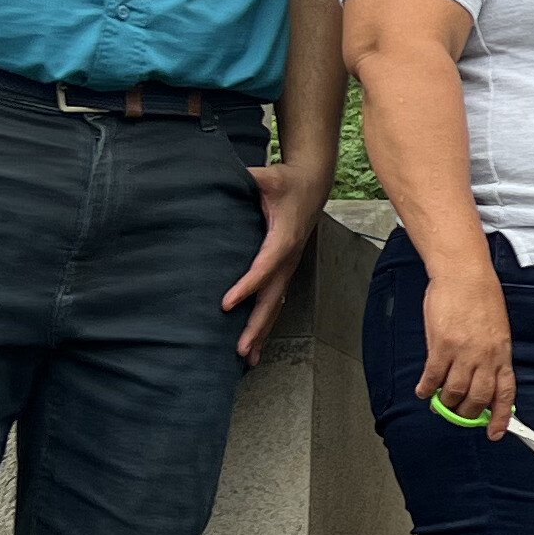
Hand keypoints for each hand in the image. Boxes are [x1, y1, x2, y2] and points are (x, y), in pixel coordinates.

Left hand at [222, 161, 332, 364]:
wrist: (312, 186)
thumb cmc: (287, 181)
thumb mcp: (267, 176)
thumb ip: (248, 177)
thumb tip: (221, 176)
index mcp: (283, 239)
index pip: (263, 268)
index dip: (246, 287)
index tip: (226, 305)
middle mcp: (288, 259)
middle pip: (272, 299)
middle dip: (257, 326)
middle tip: (240, 349)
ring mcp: (288, 268)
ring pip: (275, 306)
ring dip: (262, 333)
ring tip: (247, 359)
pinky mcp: (285, 271)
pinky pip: (275, 301)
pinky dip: (266, 324)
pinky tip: (255, 344)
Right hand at [416, 252, 515, 439]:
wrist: (464, 274)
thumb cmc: (481, 295)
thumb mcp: (497, 328)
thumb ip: (493, 353)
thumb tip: (485, 376)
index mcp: (502, 352)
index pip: (506, 392)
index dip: (502, 416)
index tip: (495, 433)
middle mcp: (486, 356)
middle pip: (479, 398)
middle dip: (467, 413)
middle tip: (458, 414)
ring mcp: (464, 352)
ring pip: (455, 392)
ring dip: (446, 403)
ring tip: (440, 403)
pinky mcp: (442, 345)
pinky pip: (433, 376)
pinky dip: (427, 388)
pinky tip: (424, 391)